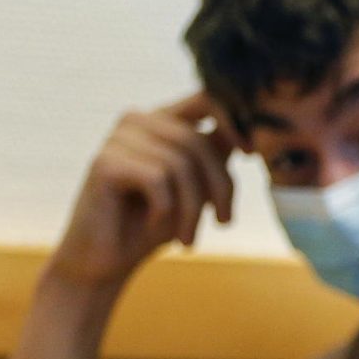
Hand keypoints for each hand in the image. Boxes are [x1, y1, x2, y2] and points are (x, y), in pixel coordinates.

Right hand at [46, 94, 237, 290]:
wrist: (107, 261)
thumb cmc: (154, 224)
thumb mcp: (197, 185)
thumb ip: (216, 153)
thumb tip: (251, 130)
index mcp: (161, 120)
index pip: (205, 98)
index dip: (235, 120)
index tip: (253, 152)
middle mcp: (136, 121)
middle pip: (197, 141)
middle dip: (220, 186)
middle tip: (224, 222)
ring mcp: (116, 139)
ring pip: (180, 164)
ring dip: (194, 208)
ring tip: (189, 237)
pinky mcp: (105, 163)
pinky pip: (158, 179)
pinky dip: (167, 210)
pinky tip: (155, 226)